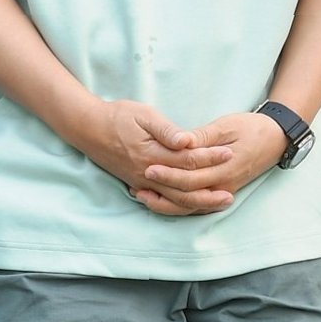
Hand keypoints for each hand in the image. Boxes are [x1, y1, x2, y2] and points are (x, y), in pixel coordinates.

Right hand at [81, 100, 235, 214]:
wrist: (88, 129)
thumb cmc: (118, 117)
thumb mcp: (143, 115)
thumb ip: (166, 130)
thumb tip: (188, 141)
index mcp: (153, 154)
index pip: (189, 160)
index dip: (210, 157)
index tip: (229, 152)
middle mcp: (149, 174)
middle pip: (185, 188)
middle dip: (210, 191)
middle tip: (232, 192)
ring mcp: (143, 182)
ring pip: (175, 200)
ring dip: (199, 203)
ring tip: (219, 202)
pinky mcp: (138, 184)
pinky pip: (163, 202)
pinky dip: (181, 206)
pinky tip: (193, 205)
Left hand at [131, 110, 284, 216]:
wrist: (276, 139)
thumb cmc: (251, 128)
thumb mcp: (226, 126)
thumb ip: (203, 137)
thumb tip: (182, 142)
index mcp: (224, 168)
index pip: (191, 176)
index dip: (169, 173)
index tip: (149, 166)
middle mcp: (223, 185)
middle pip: (188, 194)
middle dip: (162, 189)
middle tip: (137, 182)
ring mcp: (223, 190)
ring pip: (191, 205)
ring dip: (166, 203)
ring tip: (142, 196)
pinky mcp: (221, 191)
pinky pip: (198, 205)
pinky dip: (179, 205)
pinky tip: (161, 200)